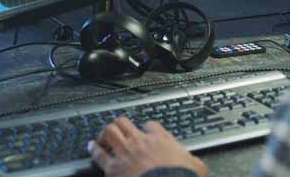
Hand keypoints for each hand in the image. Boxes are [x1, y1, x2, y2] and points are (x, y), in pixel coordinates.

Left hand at [89, 118, 208, 176]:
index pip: (151, 125)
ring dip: (105, 132)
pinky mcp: (114, 167)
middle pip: (124, 123)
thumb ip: (192, 161)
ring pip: (110, 132)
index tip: (145, 131)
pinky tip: (91, 147)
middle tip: (117, 128)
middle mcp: (140, 141)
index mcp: (160, 139)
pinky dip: (94, 150)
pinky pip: (100, 154)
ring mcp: (125, 152)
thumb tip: (197, 164)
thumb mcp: (196, 166)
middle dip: (120, 124)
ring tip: (103, 135)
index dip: (147, 128)